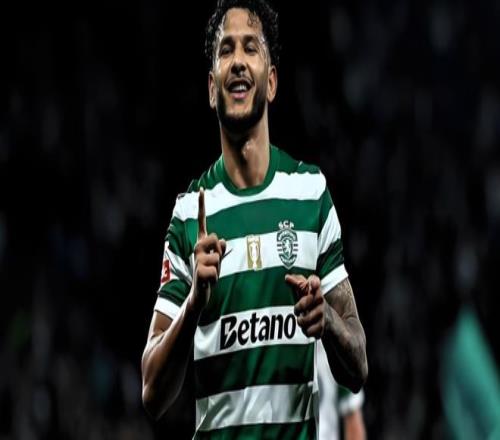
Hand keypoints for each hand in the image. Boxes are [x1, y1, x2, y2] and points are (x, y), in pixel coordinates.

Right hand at [191, 188, 225, 309]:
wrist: (198, 294)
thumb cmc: (209, 275)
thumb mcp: (218, 259)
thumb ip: (220, 248)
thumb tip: (222, 241)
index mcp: (201, 244)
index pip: (202, 222)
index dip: (202, 205)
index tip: (201, 189)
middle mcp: (196, 249)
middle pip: (215, 239)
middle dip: (219, 252)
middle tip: (214, 264)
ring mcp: (196, 261)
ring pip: (217, 258)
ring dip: (219, 269)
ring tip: (211, 275)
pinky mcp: (198, 273)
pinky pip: (215, 272)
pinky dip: (215, 279)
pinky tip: (208, 283)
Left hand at [285, 274, 324, 337]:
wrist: (326, 318)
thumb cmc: (311, 302)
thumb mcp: (305, 291)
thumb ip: (297, 283)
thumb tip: (287, 277)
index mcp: (315, 291)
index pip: (315, 282)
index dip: (314, 282)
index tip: (313, 284)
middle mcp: (320, 301)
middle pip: (308, 301)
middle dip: (299, 306)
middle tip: (297, 310)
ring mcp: (322, 314)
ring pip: (306, 319)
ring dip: (301, 321)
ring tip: (301, 320)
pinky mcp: (322, 327)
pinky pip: (309, 331)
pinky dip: (306, 331)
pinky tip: (307, 328)